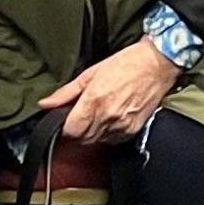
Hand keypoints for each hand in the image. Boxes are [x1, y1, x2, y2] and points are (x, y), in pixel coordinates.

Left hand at [39, 41, 181, 142]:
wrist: (157, 64)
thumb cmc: (127, 63)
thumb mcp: (91, 73)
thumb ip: (66, 92)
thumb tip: (46, 104)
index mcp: (94, 101)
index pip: (70, 131)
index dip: (65, 126)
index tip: (67, 119)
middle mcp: (108, 116)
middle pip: (82, 138)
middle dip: (77, 130)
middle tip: (82, 115)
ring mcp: (122, 125)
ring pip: (97, 141)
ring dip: (92, 132)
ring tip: (99, 114)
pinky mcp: (133, 129)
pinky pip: (113, 140)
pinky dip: (108, 133)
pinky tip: (111, 118)